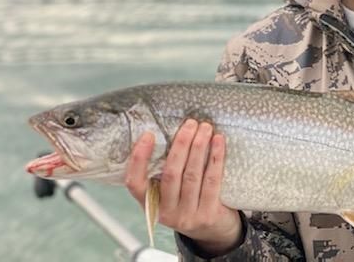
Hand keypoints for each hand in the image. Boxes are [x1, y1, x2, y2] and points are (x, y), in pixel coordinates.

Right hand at [125, 120, 242, 254]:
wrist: (212, 230)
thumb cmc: (188, 201)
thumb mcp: (170, 192)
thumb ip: (166, 171)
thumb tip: (169, 132)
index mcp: (150, 204)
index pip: (135, 184)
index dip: (139, 159)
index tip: (148, 135)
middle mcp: (166, 212)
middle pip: (170, 174)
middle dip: (181, 145)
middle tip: (190, 124)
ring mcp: (187, 215)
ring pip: (192, 175)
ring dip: (199, 147)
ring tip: (205, 128)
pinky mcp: (208, 214)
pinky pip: (212, 181)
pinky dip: (216, 158)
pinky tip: (218, 142)